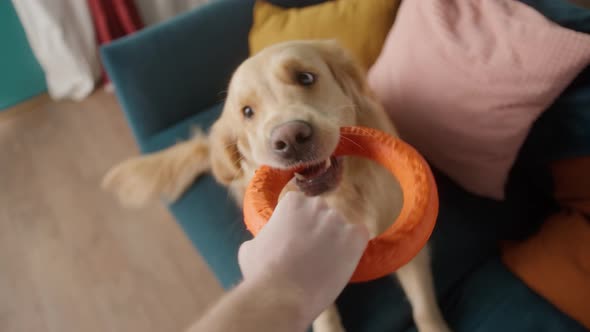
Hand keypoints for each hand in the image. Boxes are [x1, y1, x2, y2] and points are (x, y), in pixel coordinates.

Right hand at [238, 192, 369, 321]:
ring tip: (323, 263)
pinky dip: (353, 248)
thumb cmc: (263, 273)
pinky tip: (341, 261)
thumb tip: (266, 239)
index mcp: (293, 202)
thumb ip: (264, 235)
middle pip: (322, 214)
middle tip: (310, 252)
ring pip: (341, 227)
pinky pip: (359, 236)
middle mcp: (317, 205)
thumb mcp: (251, 246)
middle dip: (317, 229)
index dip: (299, 224)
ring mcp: (338, 220)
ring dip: (335, 241)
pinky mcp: (355, 237)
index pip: (301, 206)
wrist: (283, 295)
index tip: (296, 239)